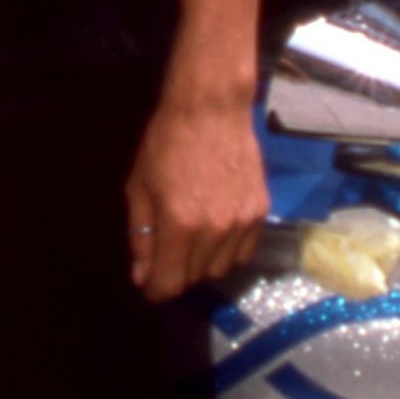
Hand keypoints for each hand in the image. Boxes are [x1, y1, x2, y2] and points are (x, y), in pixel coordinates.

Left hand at [126, 92, 268, 301]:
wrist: (211, 109)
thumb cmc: (166, 143)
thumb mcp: (139, 188)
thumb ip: (141, 236)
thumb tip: (142, 277)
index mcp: (180, 225)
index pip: (170, 283)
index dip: (156, 289)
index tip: (150, 282)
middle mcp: (215, 231)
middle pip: (194, 278)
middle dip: (176, 271)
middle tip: (167, 247)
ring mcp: (242, 223)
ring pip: (221, 269)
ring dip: (202, 262)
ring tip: (192, 235)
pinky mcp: (261, 212)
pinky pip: (244, 252)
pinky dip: (228, 250)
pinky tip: (216, 228)